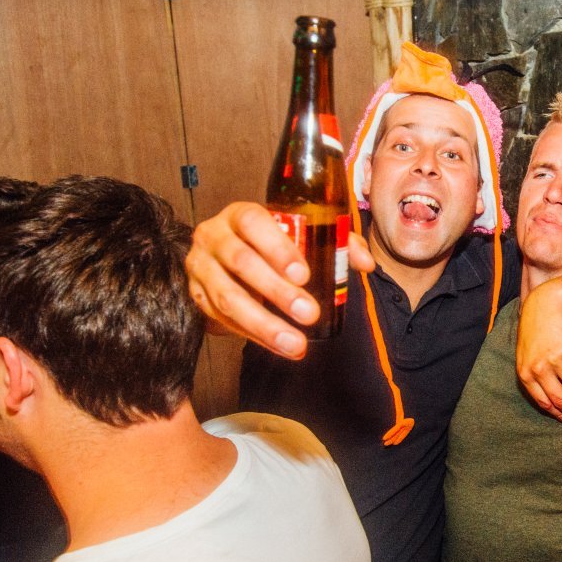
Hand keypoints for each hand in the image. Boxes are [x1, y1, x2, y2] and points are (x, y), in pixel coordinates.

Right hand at [186, 202, 373, 359]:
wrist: (223, 255)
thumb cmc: (270, 241)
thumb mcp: (300, 233)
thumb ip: (335, 242)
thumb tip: (365, 263)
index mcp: (239, 214)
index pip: (252, 222)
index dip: (277, 247)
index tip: (304, 274)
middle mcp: (213, 236)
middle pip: (241, 262)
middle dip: (277, 291)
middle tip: (309, 314)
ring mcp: (200, 267)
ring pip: (227, 298)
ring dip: (264, 325)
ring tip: (296, 345)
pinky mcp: (196, 296)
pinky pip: (222, 320)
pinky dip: (253, 336)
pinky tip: (279, 347)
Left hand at [516, 279, 561, 424]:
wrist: (542, 308)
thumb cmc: (533, 335)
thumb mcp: (526, 358)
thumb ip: (534, 378)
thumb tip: (550, 402)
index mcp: (525, 375)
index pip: (543, 402)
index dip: (557, 414)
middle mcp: (538, 370)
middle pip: (559, 398)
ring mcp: (554, 359)